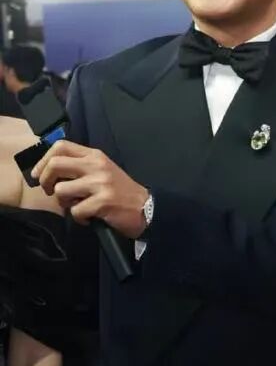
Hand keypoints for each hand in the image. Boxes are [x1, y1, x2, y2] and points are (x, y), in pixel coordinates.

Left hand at [32, 141, 148, 238]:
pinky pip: (75, 211)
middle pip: (55, 165)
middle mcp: (97, 166)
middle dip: (45, 181)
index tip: (39, 174)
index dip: (43, 160)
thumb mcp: (103, 170)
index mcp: (95, 156)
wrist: (146, 208)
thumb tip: (51, 171)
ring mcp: (100, 184)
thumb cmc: (121, 191)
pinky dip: (79, 218)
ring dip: (64, 203)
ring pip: (61, 191)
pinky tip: (89, 218)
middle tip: (50, 191)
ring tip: (77, 206)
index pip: (61, 146)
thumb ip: (81, 166)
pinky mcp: (103, 202)